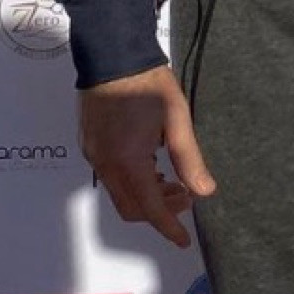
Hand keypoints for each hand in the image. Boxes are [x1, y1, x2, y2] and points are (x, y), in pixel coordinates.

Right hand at [78, 64, 216, 248]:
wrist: (112, 52)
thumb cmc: (149, 83)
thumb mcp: (176, 119)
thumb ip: (189, 159)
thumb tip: (205, 192)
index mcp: (129, 160)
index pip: (150, 209)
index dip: (168, 228)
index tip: (184, 241)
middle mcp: (106, 164)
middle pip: (131, 208)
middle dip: (159, 212)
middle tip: (185, 196)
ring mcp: (93, 154)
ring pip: (119, 194)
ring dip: (145, 196)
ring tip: (170, 179)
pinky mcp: (88, 144)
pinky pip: (109, 177)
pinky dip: (131, 182)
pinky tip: (149, 165)